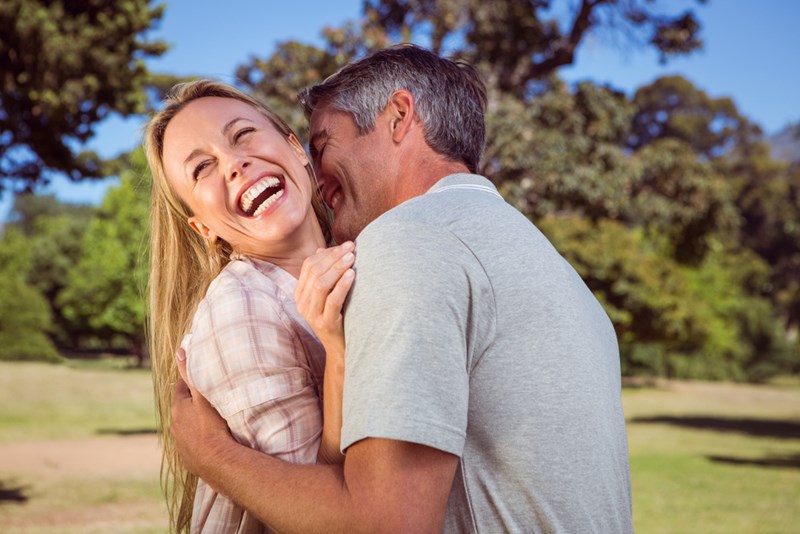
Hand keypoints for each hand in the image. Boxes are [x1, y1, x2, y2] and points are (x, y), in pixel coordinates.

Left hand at [171, 349, 232, 475]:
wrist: (217, 461)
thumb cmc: (212, 425)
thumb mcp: (202, 396)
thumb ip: (190, 373)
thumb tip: (179, 351)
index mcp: (178, 408)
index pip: (181, 388)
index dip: (191, 382)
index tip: (201, 378)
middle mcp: (174, 425)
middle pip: (182, 408)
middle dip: (192, 402)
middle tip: (208, 398)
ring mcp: (180, 443)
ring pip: (186, 426)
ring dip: (195, 422)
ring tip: (211, 419)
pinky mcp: (188, 457)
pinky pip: (192, 443)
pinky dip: (198, 439)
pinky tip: (210, 439)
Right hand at [294, 241, 354, 356]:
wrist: (340, 348)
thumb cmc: (337, 316)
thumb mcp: (328, 294)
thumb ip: (324, 274)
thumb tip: (321, 249)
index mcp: (300, 294)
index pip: (309, 266)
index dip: (328, 253)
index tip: (346, 244)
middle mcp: (302, 303)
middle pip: (315, 272)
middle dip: (334, 257)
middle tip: (352, 247)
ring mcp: (312, 314)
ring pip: (321, 284)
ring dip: (338, 268)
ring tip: (352, 258)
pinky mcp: (324, 323)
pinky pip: (332, 300)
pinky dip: (342, 285)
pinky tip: (352, 274)